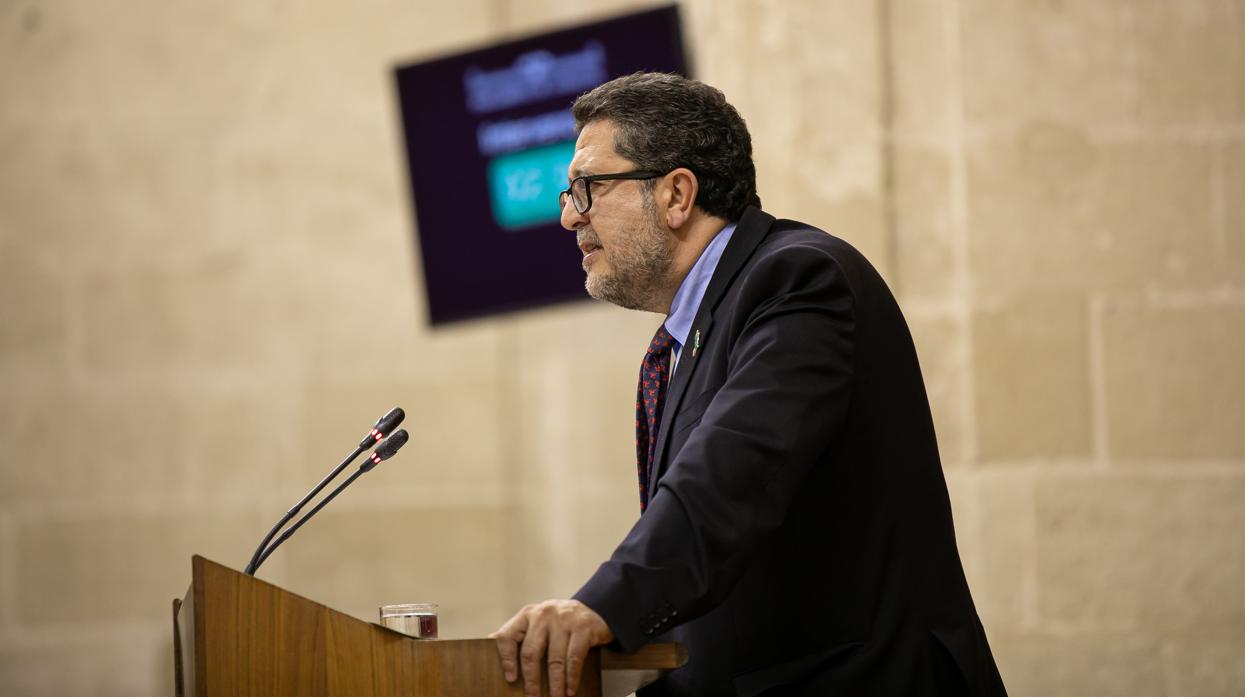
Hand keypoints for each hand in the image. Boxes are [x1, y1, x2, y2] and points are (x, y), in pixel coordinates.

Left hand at [489, 599, 614, 696]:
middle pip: (531, 652)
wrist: (595, 609)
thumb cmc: (559, 623)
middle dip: (531, 681)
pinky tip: (570, 690)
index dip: (506, 659)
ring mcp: (563, 619)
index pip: (507, 635)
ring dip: (555, 685)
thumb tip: (488, 643)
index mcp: (527, 615)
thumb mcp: (537, 623)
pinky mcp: (582, 627)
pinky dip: (572, 678)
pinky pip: (574, 658)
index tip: (510, 679)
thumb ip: (519, 634)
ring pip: (554, 659)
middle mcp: (543, 614)